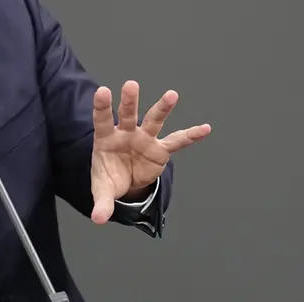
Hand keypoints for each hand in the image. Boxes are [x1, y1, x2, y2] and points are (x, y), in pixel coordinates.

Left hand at [90, 80, 210, 223]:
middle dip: (129, 101)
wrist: (125, 182)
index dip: (102, 106)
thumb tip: (98, 219)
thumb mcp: (103, 191)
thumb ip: (101, 203)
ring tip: (172, 95)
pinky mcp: (160, 149)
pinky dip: (191, 135)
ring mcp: (144, 138)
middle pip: (127, 114)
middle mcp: (126, 133)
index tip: (103, 91)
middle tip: (131, 84)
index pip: (102, 120)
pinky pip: (177, 141)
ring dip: (162, 108)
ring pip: (153, 120)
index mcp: (106, 139)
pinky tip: (205, 128)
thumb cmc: (110, 178)